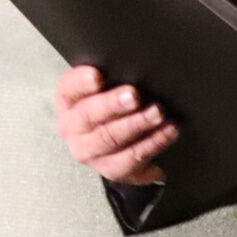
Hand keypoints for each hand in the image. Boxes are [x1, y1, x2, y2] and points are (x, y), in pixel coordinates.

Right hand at [56, 65, 175, 183]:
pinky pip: (130, 160)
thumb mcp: (107, 90)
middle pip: (88, 115)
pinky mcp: (110, 169)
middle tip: (133, 96)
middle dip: (113, 104)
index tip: (97, 76)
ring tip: (158, 114)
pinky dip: (152, 144)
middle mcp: (72, 129)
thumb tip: (134, 67)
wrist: (117, 145)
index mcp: (68, 102)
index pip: (68, 88)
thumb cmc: (112, 109)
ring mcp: (90, 152)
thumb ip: (114, 78)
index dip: (81, 82)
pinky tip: (167, 132)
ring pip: (110, 139)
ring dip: (136, 125)